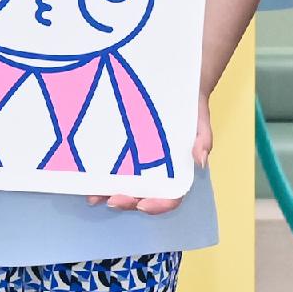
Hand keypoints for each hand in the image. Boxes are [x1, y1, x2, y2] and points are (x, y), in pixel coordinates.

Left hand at [91, 104, 212, 210]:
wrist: (178, 86)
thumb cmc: (191, 107)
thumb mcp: (200, 120)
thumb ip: (203, 140)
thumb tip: (200, 161)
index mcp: (177, 171)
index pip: (170, 197)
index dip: (157, 205)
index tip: (142, 205)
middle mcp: (158, 172)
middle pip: (143, 196)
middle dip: (127, 202)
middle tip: (110, 200)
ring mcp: (140, 163)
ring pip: (126, 186)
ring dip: (109, 194)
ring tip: (93, 196)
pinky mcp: (126, 150)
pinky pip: (114, 167)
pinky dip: (102, 175)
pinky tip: (88, 175)